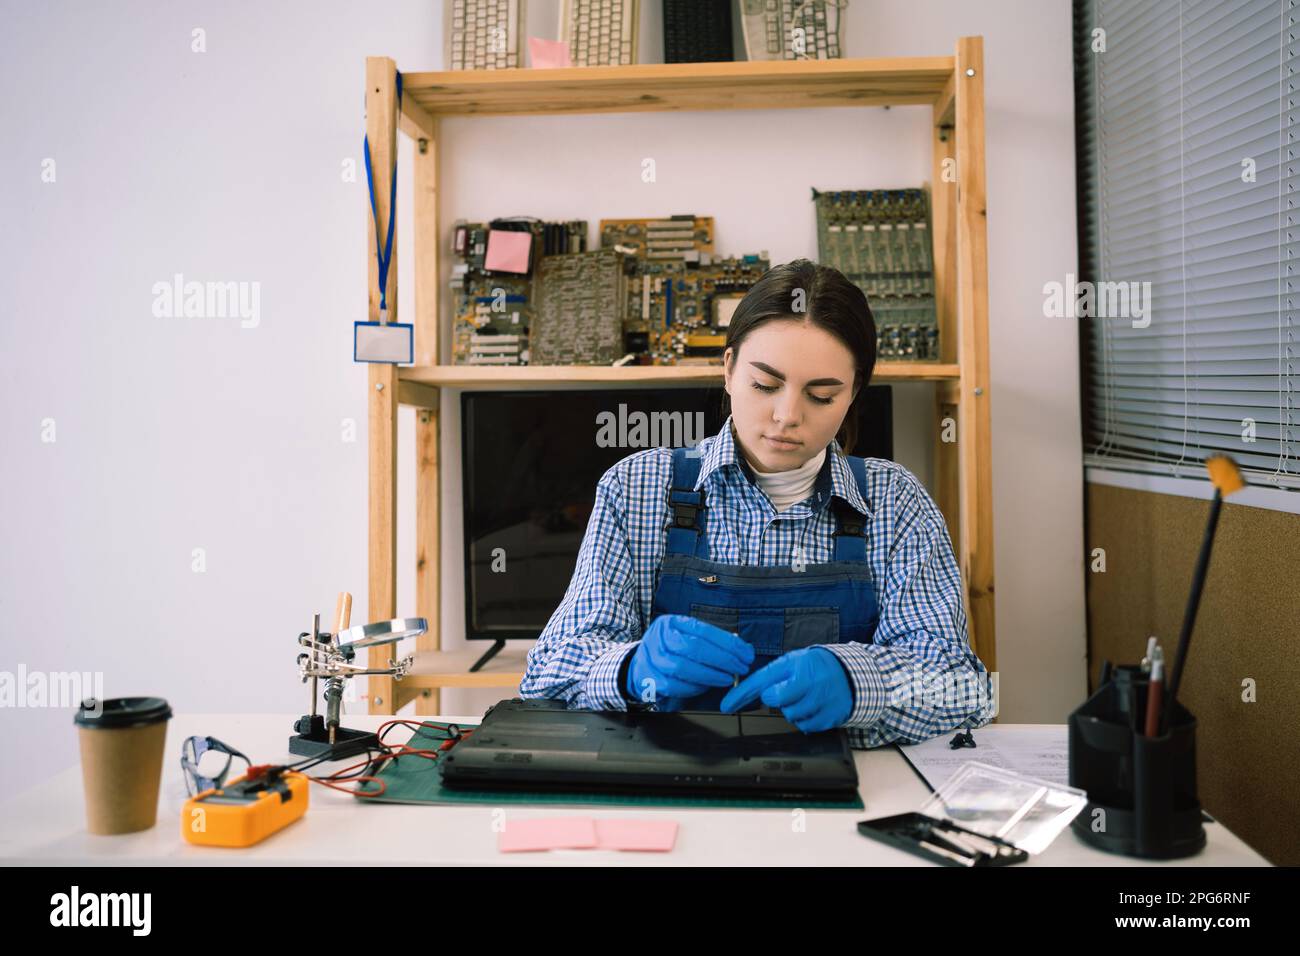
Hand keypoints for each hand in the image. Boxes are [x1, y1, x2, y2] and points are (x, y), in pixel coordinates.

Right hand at [627, 614, 753, 707]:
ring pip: (682, 667)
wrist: (639, 665)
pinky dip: (694, 688)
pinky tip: (707, 687)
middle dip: (722, 659)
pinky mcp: (648, 678)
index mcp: (671, 623)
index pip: (703, 630)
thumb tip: (744, 649)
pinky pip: (674, 686)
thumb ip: (712, 642)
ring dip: (710, 675)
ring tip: (727, 678)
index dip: (728, 643)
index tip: (746, 654)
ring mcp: (652, 658)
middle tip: (741, 668)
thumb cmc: (670, 651)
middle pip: (693, 647)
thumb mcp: (687, 638)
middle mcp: (659, 637)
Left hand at [718, 647, 852, 732]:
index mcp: (796, 666)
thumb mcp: (792, 662)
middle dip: (776, 697)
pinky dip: (804, 719)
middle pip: (776, 701)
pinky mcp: (830, 717)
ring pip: (790, 716)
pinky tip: (811, 706)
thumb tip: (748, 691)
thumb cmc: (815, 667)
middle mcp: (810, 683)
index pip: (763, 682)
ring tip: (802, 696)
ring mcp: (821, 701)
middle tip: (787, 689)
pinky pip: (805, 726)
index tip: (726, 705)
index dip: (741, 695)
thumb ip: (771, 675)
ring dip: (791, 709)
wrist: (849, 674)